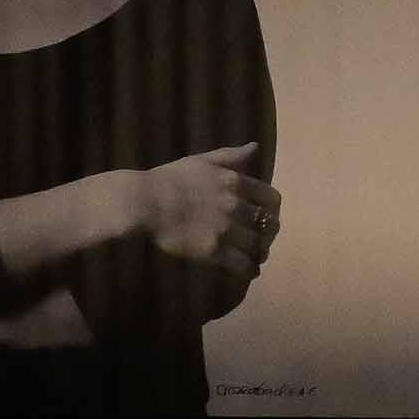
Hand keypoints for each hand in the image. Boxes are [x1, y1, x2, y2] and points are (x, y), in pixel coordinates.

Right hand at [129, 141, 278, 274]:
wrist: (144, 202)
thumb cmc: (169, 179)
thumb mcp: (202, 160)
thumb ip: (231, 155)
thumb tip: (256, 147)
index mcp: (235, 182)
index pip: (271, 199)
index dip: (273, 211)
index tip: (268, 216)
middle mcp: (235, 205)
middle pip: (268, 224)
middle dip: (269, 234)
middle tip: (263, 239)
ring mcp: (225, 229)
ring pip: (258, 245)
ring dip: (260, 253)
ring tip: (256, 257)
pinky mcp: (213, 250)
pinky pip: (242, 263)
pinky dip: (250, 269)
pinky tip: (249, 272)